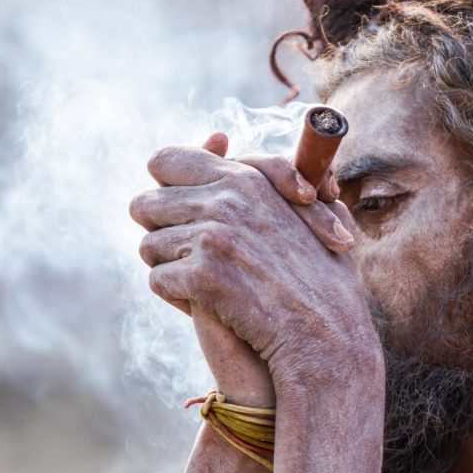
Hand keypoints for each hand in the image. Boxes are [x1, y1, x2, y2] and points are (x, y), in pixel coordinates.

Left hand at [129, 133, 379, 390]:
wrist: (328, 335)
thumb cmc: (323, 278)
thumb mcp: (305, 209)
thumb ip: (264, 171)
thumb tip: (216, 137)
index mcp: (245, 178)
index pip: (164, 160)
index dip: (164, 186)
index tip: (177, 209)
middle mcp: (225, 199)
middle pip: (144, 204)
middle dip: (160, 231)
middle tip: (187, 255)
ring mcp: (212, 236)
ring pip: (149, 246)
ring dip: (171, 268)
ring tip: (208, 284)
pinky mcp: (203, 275)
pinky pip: (159, 281)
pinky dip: (178, 298)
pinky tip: (210, 305)